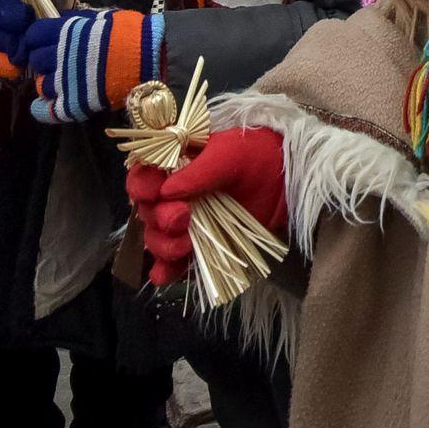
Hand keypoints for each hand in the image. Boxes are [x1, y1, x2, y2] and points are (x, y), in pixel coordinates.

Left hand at [21, 8, 154, 124]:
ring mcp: (65, 82)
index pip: (34, 36)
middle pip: (36, 61)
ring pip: (41, 85)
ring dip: (49, 84)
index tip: (43, 43)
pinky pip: (47, 111)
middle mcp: (59, 56)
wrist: (151, 57)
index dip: (37, 40)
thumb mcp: (102, 18)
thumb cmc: (131, 33)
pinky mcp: (73, 104)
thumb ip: (79, 22)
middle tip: (58, 63)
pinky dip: (43, 110)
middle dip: (44, 62)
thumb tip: (63, 21)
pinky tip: (46, 106)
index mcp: (66, 32)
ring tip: (63, 83)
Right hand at [130, 126, 288, 287]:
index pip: (142, 178)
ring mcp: (185, 223)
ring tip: (185, 244)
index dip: (141, 187)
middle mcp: (171, 196)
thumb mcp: (230, 153)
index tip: (153, 194)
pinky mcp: (199, 245)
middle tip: (182, 218)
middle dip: (160, 219)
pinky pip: (173, 263)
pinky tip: (165, 274)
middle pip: (148, 213)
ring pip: (157, 240)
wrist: (287, 178)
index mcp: (171, 166)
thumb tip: (167, 191)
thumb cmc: (256, 155)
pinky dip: (166, 271)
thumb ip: (200, 171)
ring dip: (163, 246)